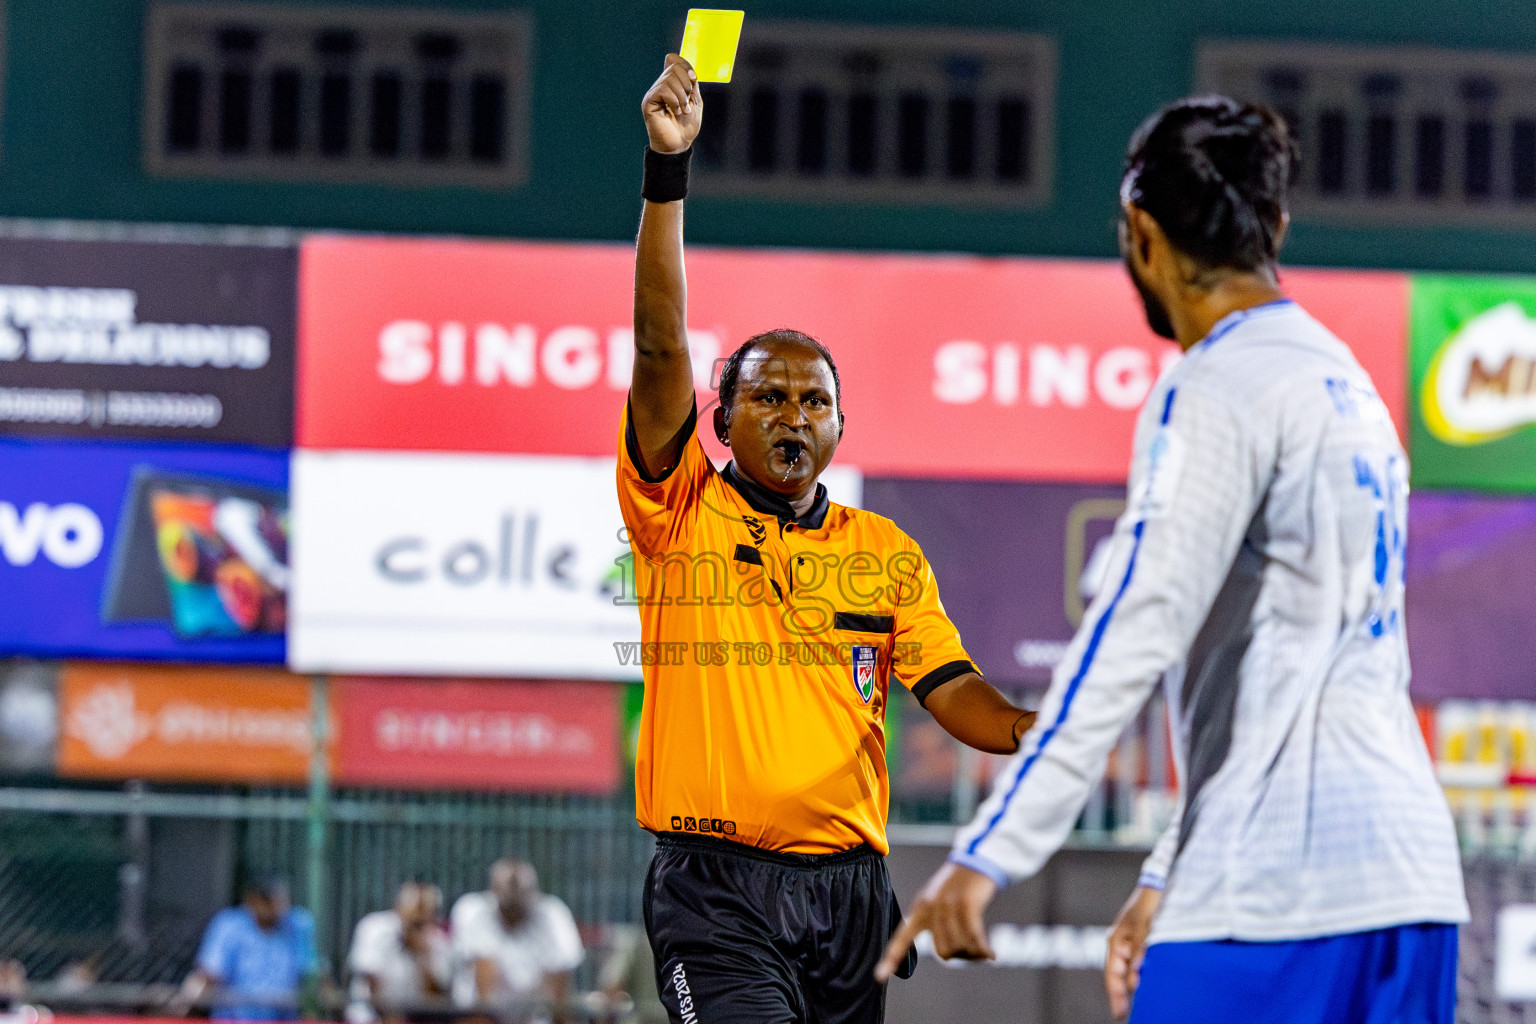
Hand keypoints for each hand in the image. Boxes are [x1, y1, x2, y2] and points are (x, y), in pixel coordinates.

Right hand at [642, 54, 701, 154]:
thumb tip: (685, 65)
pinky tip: (674, 112)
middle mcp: (660, 86)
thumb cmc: (686, 126)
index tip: (694, 78)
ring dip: (681, 96)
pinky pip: (663, 90)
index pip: (673, 61)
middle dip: (686, 84)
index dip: (685, 65)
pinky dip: (674, 101)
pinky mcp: (648, 102)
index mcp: (671, 84)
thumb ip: (691, 83)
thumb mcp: (694, 101)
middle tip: (687, 102)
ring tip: (682, 110)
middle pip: (674, 68)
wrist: (679, 144)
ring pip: (669, 78)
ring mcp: (653, 93)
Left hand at [874, 862, 997, 981]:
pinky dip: (984, 950)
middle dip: (960, 957)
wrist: (975, 861)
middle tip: (973, 953)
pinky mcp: (967, 903)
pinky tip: (992, 955)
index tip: (879, 977)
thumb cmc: (959, 886)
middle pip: (943, 952)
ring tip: (983, 950)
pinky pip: (974, 938)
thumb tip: (948, 954)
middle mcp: (931, 908)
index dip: (891, 958)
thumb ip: (937, 924)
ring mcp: (948, 905)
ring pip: (959, 947)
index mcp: (920, 909)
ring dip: (974, 953)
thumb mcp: (940, 901)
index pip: (902, 937)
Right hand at [1104, 885, 1160, 1018]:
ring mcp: (1132, 944)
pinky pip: (1140, 964)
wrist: (1158, 882)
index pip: (1111, 975)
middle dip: (1122, 995)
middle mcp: (1121, 945)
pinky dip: (1142, 976)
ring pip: (1130, 971)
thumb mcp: (1144, 925)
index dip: (1115, 995)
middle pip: (1119, 976)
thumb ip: (1139, 949)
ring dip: (1134, 986)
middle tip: (1127, 1015)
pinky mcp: (1144, 942)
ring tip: (1141, 1004)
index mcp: (1116, 942)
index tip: (1120, 1014)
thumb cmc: (1148, 900)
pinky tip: (1149, 985)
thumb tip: (1134, 975)